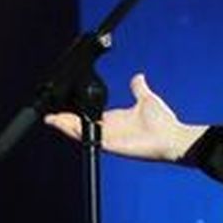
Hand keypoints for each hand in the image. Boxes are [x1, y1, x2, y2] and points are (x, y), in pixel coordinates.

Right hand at [44, 73, 206, 161]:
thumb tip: (138, 76)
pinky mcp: (113, 146)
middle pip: (80, 126)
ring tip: (52, 120)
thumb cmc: (163, 123)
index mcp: (114, 120)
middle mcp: (109, 130)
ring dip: (66, 127)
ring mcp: (110, 139)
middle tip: (49, 115)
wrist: (173, 138)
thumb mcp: (146, 99)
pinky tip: (69, 127)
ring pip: (82, 134)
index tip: (61, 106)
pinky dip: (79, 134)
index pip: (89, 116)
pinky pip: (92, 140)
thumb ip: (138, 88)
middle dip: (63, 120)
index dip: (74, 113)